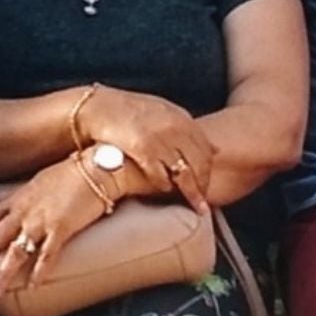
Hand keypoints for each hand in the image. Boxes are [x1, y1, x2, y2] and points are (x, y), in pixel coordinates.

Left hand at [0, 158, 107, 297]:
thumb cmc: (68, 172)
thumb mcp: (33, 180)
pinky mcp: (61, 229)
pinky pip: (46, 256)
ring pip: (15, 251)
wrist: (95, 168)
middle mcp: (24, 211)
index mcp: (17, 199)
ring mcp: (41, 221)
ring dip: (4, 273)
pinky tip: (33, 286)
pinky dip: (39, 273)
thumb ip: (10, 193)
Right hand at [75, 87, 214, 209]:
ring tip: (195, 207)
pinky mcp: (144, 150)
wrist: (98, 108)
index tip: (206, 184)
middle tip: (203, 203)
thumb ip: (187, 129)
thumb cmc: (130, 112)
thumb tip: (217, 148)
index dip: (208, 170)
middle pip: (200, 164)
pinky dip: (164, 186)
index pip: (206, 149)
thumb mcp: (163, 112)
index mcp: (181, 117)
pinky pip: (161, 176)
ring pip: (184, 174)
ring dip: (190, 193)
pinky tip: (163, 190)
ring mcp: (160, 139)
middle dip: (203, 185)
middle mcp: (174, 127)